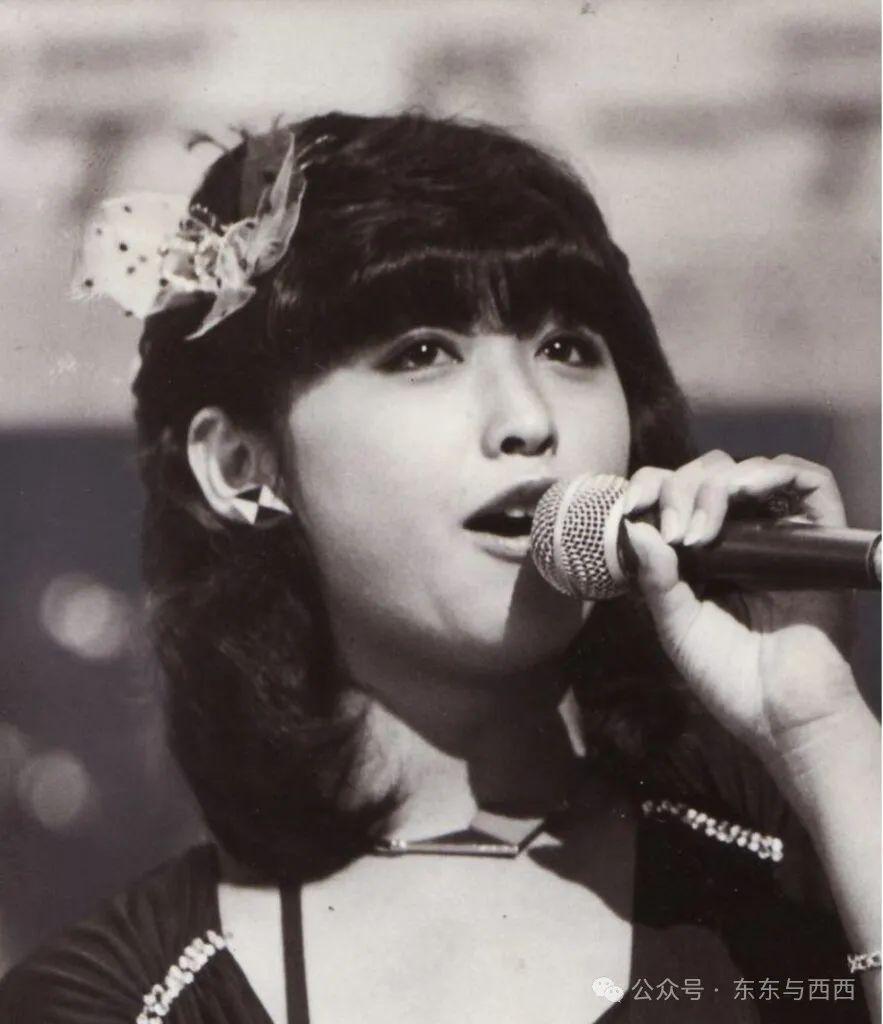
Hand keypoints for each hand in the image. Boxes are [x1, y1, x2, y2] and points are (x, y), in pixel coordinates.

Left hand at [623, 450, 863, 765]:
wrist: (783, 718)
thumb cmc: (730, 679)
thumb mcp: (676, 626)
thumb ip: (656, 577)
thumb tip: (635, 524)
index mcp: (705, 555)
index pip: (677, 493)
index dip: (651, 486)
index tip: (631, 507)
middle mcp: (744, 538)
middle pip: (710, 473)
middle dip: (680, 488)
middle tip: (672, 531)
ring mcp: (783, 536)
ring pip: (752, 470)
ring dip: (718, 483)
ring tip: (699, 527)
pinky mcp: (820, 541)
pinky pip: (811, 482)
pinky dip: (776, 471)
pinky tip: (746, 490)